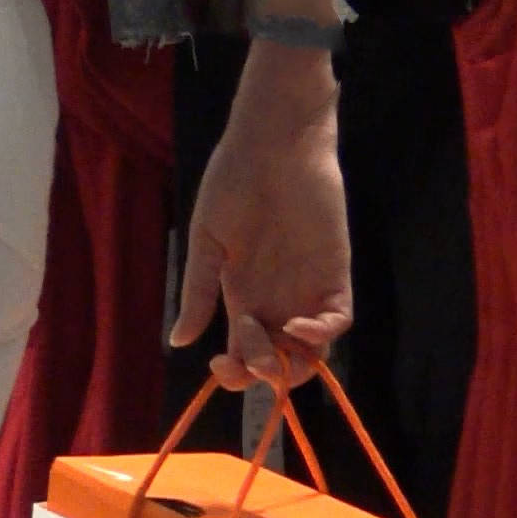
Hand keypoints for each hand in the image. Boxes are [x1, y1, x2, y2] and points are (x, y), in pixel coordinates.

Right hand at [168, 45, 351, 389]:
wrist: (273, 144)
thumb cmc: (232, 183)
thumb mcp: (207, 242)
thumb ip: (197, 292)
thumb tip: (179, 342)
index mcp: (241, 294)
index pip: (242, 350)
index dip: (234, 370)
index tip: (218, 363)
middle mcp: (275, 299)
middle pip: (278, 359)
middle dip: (262, 373)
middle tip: (249, 359)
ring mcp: (306, 289)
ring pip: (310, 350)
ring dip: (295, 364)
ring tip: (276, 353)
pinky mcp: (335, 274)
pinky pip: (337, 319)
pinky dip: (321, 334)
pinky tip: (299, 326)